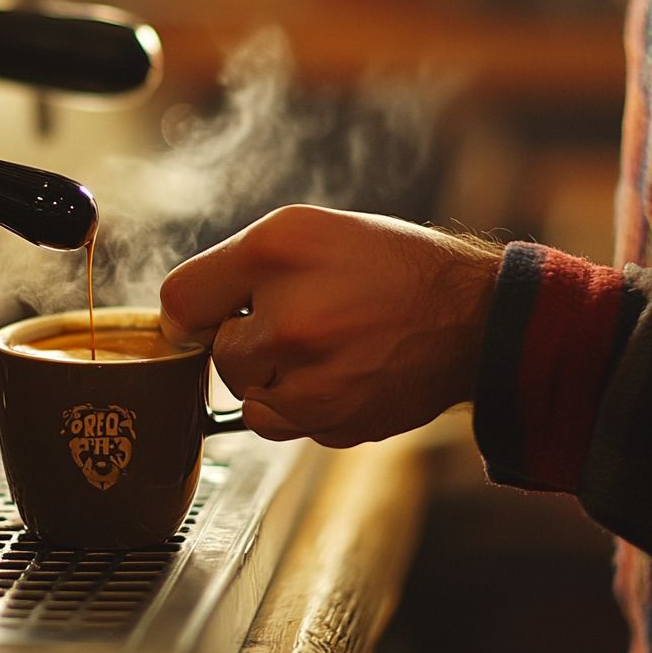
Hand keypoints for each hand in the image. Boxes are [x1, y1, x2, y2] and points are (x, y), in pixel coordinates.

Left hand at [159, 205, 500, 446]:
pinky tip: (338, 375)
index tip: (214, 315)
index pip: (179, 300)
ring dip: (271, 376)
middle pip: (217, 353)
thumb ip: (232, 268)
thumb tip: (178, 322)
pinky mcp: (332, 422)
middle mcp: (290, 317)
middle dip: (247, 340)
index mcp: (276, 253)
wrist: (472, 318)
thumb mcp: (306, 230)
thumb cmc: (385, 266)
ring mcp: (312, 378)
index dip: (194, 311)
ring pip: (246, 393)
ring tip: (325, 346)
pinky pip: (280, 422)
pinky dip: (298, 406)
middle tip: (302, 318)